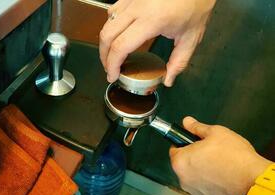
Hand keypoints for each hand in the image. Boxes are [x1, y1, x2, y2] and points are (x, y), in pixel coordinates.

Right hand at [99, 0, 215, 85]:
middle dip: (104, 56)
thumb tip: (168, 80)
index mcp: (152, 21)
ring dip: (106, 42)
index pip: (121, 46)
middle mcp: (137, 9)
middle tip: (110, 69)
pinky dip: (110, 26)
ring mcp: (131, 0)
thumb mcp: (191, 38)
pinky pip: (113, 12)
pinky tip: (118, 35)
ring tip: (112, 55)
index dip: (112, 65)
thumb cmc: (196, 6)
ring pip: (107, 23)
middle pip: (107, 36)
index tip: (112, 76)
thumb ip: (178, 62)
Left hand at [169, 117, 272, 194]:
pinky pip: (203, 186)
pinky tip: (222, 175)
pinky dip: (209, 181)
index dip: (185, 143)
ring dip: (201, 170)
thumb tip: (188, 122)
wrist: (252, 179)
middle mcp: (183, 178)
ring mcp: (194, 190)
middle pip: (184, 163)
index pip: (174, 148)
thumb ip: (197, 127)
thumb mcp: (216, 133)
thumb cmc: (234, 157)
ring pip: (194, 176)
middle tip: (210, 151)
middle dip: (194, 156)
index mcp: (180, 161)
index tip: (194, 142)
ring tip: (219, 163)